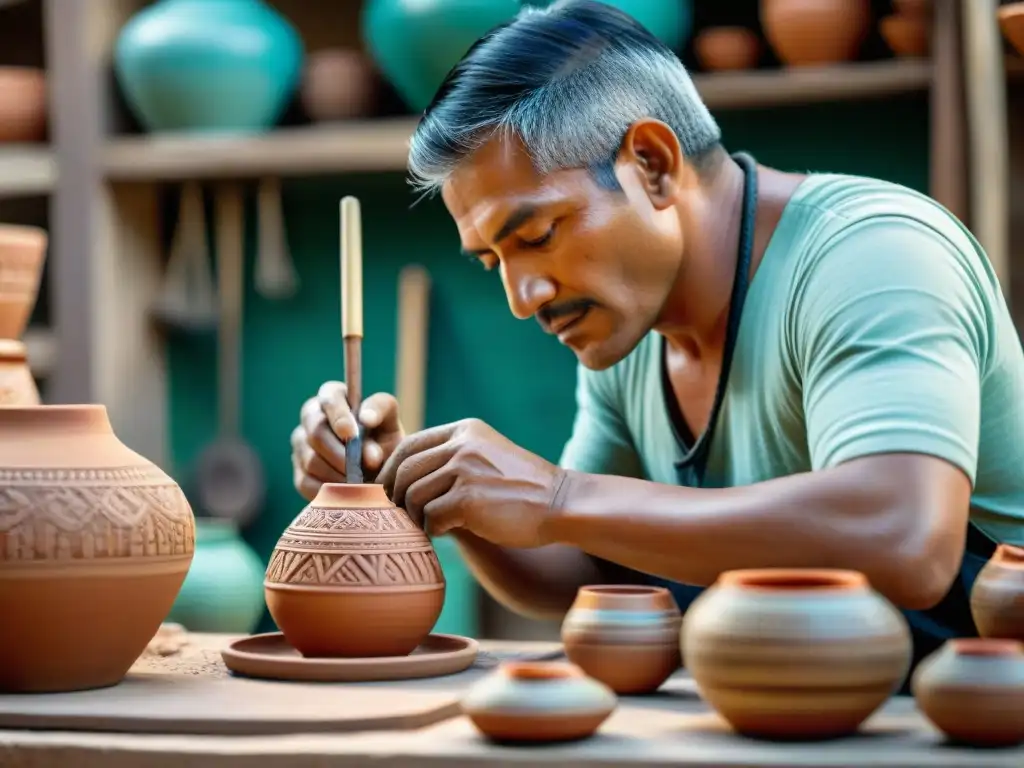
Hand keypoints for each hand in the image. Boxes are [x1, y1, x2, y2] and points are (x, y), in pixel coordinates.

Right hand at [291, 381, 404, 500]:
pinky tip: (349, 492)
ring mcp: (301, 447)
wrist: (383, 473)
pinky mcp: (299, 474)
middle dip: (341, 453)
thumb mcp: (389, 420)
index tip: (352, 434)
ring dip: (339, 474)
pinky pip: (307, 483)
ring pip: (311, 460)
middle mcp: (311, 418)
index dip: (338, 416)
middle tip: (362, 467)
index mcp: (333, 398)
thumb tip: (366, 418)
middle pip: (315, 432)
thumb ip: (380, 411)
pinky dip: (330, 490)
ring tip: (361, 481)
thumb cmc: (385, 439)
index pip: (328, 398)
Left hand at [376, 418, 565, 548]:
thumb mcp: (487, 455)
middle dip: (398, 496)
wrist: (560, 503)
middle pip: (406, 471)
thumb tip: (404, 478)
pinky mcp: (468, 499)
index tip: (391, 490)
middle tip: (404, 515)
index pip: (410, 445)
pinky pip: (430, 517)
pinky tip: (447, 532)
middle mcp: (462, 445)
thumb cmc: (522, 489)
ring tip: (431, 525)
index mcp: (465, 430)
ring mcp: (465, 470)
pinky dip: (433, 530)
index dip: (392, 470)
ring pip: (413, 496)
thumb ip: (453, 457)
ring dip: (416, 517)